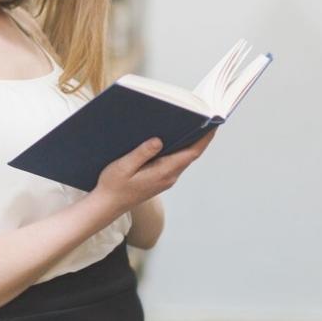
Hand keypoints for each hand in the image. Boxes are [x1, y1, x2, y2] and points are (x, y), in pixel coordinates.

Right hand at [94, 131, 216, 214]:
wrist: (108, 205)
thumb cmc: (113, 186)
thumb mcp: (123, 167)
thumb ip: (141, 154)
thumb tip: (158, 140)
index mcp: (163, 172)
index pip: (191, 153)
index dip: (204, 138)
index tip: (213, 124)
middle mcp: (169, 176)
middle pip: (191, 154)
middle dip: (200, 136)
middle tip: (204, 115)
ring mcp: (166, 179)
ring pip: (184, 157)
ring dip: (189, 141)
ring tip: (191, 121)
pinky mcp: (161, 178)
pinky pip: (176, 161)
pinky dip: (179, 148)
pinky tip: (173, 137)